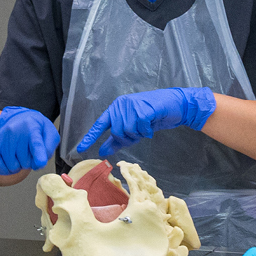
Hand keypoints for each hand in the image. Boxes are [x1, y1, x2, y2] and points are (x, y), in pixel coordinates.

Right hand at [0, 106, 60, 174]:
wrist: (19, 118)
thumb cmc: (35, 128)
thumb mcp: (50, 133)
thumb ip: (49, 148)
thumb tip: (40, 163)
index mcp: (32, 126)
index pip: (36, 143)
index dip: (39, 155)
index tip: (40, 163)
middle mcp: (14, 131)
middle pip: (25, 161)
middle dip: (30, 161)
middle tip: (30, 151)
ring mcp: (2, 138)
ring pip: (12, 166)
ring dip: (19, 165)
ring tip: (21, 154)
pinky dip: (6, 169)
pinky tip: (11, 162)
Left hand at [74, 87, 216, 155]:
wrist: (175, 104)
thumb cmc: (153, 116)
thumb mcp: (134, 128)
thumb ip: (117, 139)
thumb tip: (102, 151)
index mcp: (116, 108)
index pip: (100, 124)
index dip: (90, 137)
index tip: (80, 149)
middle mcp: (121, 105)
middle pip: (116, 132)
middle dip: (128, 139)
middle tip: (139, 134)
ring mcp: (132, 105)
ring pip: (128, 131)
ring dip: (138, 135)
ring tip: (146, 128)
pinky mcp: (143, 108)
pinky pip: (140, 128)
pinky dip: (146, 131)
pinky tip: (151, 126)